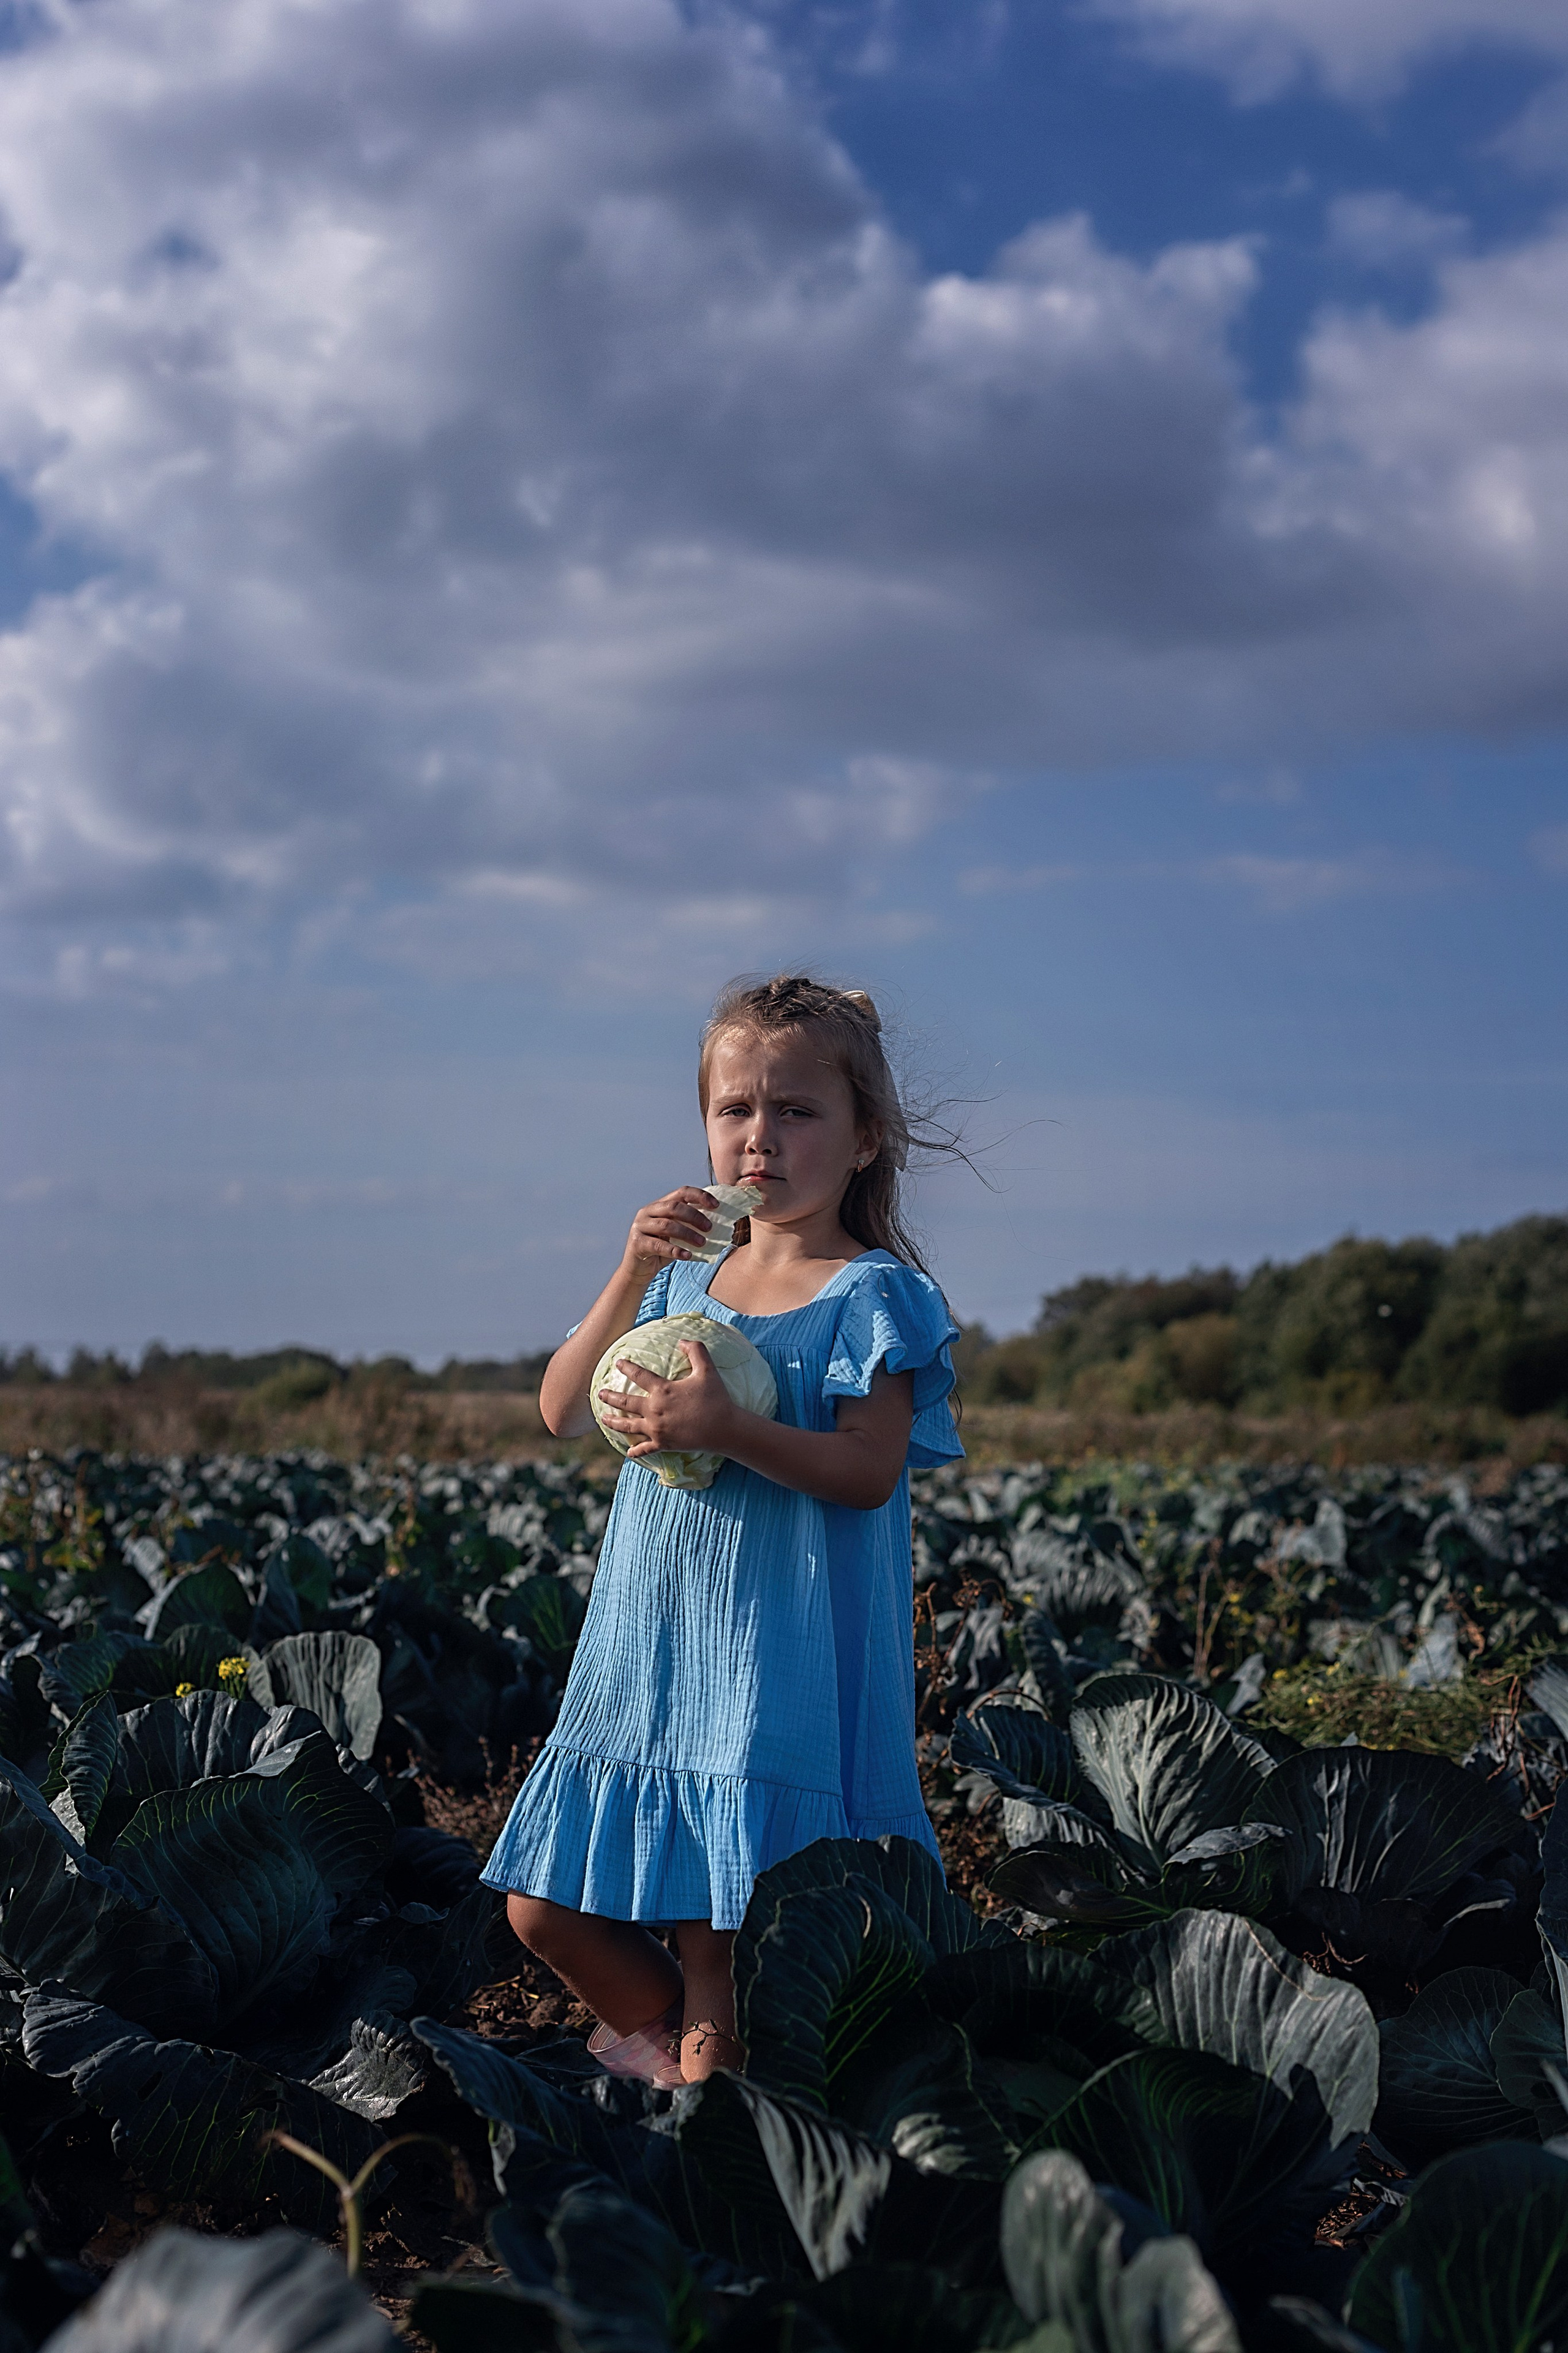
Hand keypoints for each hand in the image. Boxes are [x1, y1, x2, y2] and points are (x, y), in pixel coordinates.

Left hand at [598, 1342, 737, 1459]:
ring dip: (614, 1422)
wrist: (724, 1429)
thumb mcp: (708, 1370)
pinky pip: (645, 1449)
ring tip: (603, 1419)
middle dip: (610, 1397)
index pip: (639, 1375)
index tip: (618, 1362)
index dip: (627, 1367)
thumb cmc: (716, 1398)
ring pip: (628, 1426)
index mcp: (662, 1391)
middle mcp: (654, 1410)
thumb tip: (682, 1341)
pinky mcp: (663, 1444)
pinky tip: (628, 1453)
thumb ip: (696, 1351)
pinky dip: (636, 1451)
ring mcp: (657, 1429)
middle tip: (600, 1394)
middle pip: (625, 1403)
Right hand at [622, 1188, 716, 1279]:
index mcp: (659, 1205)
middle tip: (709, 1228)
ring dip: (688, 1234)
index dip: (700, 1196)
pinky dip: (675, 1250)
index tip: (716, 1205)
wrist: (639, 1270)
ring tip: (702, 1243)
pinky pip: (659, 1245)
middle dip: (695, 1216)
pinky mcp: (637, 1243)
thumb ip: (689, 1226)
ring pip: (667, 1225)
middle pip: (674, 1207)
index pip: (681, 1193)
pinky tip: (687, 1256)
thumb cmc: (661, 1251)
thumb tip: (716, 1224)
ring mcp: (640, 1227)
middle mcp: (647, 1212)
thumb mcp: (676, 1235)